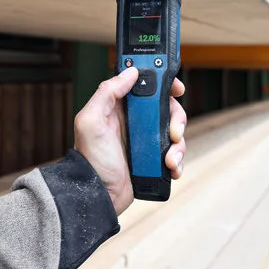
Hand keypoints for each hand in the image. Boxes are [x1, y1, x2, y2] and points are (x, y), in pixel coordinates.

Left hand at [74, 67, 186, 215]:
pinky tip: (171, 168)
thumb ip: (107, 93)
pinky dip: (178, 161)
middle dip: (176, 119)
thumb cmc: (90, 159)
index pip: (147, 86)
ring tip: (169, 158)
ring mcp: (145, 142)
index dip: (164, 84)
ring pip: (174, 132)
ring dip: (178, 144)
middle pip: (167, 108)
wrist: (98, 195)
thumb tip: (130, 72)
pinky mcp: (153, 160)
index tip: (176, 88)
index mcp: (120, 108)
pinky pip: (174, 154)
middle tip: (173, 132)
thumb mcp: (91, 121)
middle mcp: (134, 122)